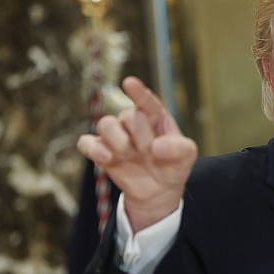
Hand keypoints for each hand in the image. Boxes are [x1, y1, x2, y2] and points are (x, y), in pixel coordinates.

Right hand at [77, 76, 197, 230]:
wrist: (158, 190)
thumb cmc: (173, 166)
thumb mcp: (187, 157)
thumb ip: (180, 148)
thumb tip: (157, 147)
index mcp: (155, 117)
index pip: (147, 101)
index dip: (138, 93)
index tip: (129, 83)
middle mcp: (133, 122)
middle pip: (129, 116)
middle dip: (141, 135)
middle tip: (150, 152)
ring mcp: (116, 135)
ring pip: (106, 124)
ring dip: (117, 139)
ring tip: (128, 154)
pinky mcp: (100, 151)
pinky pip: (87, 143)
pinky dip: (94, 149)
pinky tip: (107, 158)